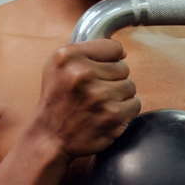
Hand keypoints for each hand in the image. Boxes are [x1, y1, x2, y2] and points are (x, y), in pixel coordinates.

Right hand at [33, 39, 140, 158]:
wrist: (50, 137)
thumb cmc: (57, 100)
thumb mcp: (59, 66)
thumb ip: (87, 52)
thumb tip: (122, 53)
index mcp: (68, 57)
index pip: (113, 47)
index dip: (108, 60)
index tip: (97, 72)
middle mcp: (82, 73)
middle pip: (123, 68)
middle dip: (112, 80)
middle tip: (94, 93)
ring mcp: (99, 95)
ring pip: (130, 86)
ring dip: (119, 96)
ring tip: (99, 104)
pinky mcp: (112, 115)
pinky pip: (134, 104)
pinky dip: (125, 111)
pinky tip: (106, 114)